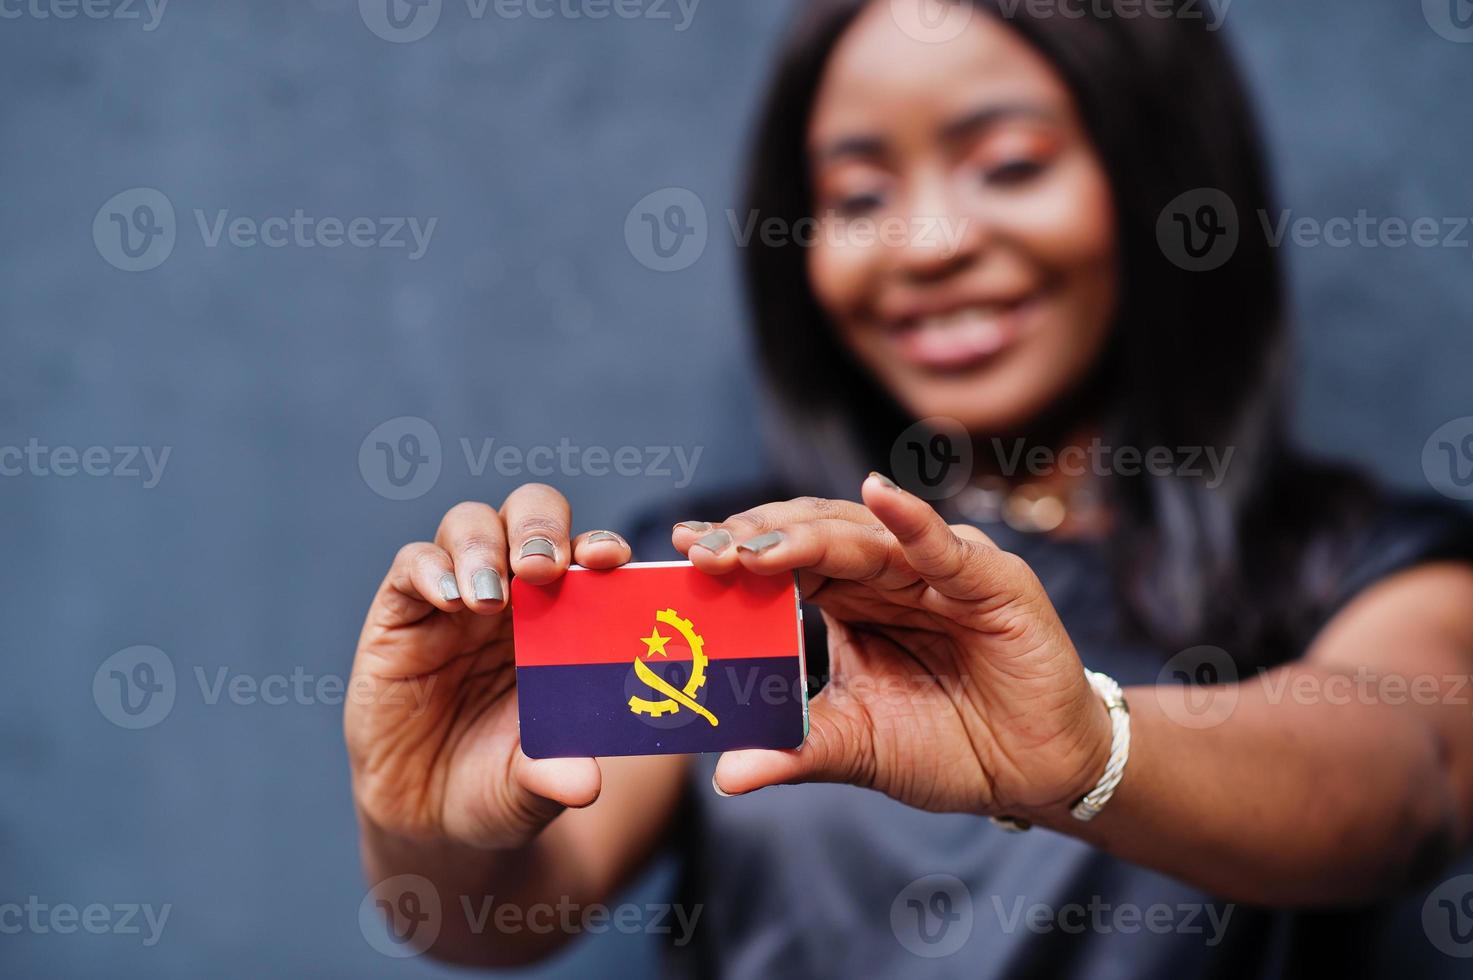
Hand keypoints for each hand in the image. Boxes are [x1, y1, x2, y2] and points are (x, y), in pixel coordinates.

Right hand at [345, 485, 632, 849]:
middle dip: (540, 527)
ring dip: (484, 549)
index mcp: (566, 616)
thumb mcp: (534, 787)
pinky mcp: (399, 614)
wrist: (430, 817)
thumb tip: (586, 782)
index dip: (599, 545)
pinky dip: (431, 570)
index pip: (586, 555)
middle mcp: (514, 593)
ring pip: (471, 525)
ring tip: (492, 600)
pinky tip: (449, 602)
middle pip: (529, 513)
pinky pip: (412, 565)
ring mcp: (456, 597)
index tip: (612, 560)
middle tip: (544, 568)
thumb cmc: (500, 784)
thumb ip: (556, 774)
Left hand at [673, 474, 1111, 822]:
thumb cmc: (949, 746)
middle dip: (755, 539)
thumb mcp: (860, 748)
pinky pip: (945, 549)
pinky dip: (913, 522)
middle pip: (813, 537)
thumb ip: (797, 750)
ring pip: (865, 538)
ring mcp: (940, 569)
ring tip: (756, 543)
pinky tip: (880, 498)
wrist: (1035, 772)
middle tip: (701, 550)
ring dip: (808, 536)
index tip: (682, 556)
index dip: (737, 554)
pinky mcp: (992, 582)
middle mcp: (889, 573)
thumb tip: (724, 776)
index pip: (785, 562)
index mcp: (851, 600)